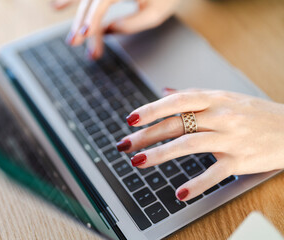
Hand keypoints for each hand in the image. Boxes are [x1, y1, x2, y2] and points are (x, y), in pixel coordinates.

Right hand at [51, 0, 180, 58]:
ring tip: (56, 7)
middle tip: (73, 42)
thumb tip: (106, 31)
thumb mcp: (156, 13)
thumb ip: (130, 24)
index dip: (90, 20)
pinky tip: (63, 2)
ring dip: (73, 1)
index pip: (101, 3)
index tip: (84, 36)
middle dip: (81, 20)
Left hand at [116, 89, 283, 200]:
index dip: (152, 109)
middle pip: (176, 124)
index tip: (131, 119)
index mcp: (214, 99)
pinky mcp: (240, 160)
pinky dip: (196, 184)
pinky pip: (215, 173)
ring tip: (138, 162)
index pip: (176, 101)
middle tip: (124, 145)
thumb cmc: (255, 113)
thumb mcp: (225, 97)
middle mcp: (220, 116)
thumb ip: (193, 95)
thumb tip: (164, 90)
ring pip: (189, 144)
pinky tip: (179, 193)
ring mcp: (230, 138)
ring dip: (160, 154)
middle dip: (146, 135)